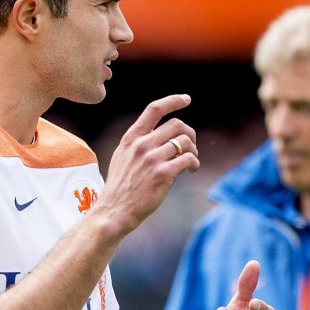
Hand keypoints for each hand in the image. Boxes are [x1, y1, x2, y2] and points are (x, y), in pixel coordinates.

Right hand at [98, 94, 199, 233]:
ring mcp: (152, 158)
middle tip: (191, 147)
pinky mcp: (163, 174)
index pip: (154, 109)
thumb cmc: (121, 187)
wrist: (115, 210)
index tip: (186, 99)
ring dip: (194, 151)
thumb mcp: (122, 156)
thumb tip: (162, 135)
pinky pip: (189, 159)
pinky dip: (195, 163)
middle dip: (189, 134)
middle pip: (176, 125)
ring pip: (185, 142)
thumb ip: (138, 143)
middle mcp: (142, 144)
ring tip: (191, 162)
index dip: (173, 101)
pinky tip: (191, 170)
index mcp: (131, 138)